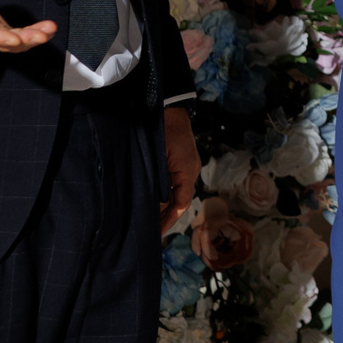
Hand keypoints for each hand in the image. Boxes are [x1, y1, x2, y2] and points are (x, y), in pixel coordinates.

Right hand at [0, 0, 56, 52]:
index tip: (14, 39)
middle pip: (1, 41)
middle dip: (23, 40)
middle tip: (42, 36)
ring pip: (11, 42)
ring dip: (31, 38)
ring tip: (50, 30)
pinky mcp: (0, 30)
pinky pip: (17, 37)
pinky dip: (32, 34)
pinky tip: (47, 30)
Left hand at [161, 106, 199, 232]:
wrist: (170, 109)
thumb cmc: (161, 132)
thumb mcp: (157, 159)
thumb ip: (156, 183)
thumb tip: (152, 205)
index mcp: (187, 172)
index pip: (181, 203)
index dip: (169, 219)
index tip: (156, 233)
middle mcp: (191, 171)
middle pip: (180, 201)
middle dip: (166, 217)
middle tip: (151, 233)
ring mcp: (188, 167)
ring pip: (178, 194)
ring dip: (165, 207)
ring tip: (151, 222)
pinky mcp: (183, 163)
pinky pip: (176, 184)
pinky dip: (167, 196)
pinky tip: (155, 203)